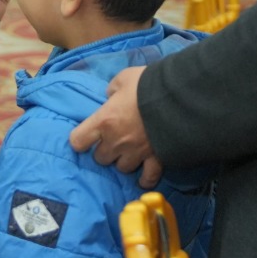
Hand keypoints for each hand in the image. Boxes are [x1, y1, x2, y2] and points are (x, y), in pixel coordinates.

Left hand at [68, 66, 163, 188]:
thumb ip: (113, 90)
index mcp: (104, 120)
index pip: (78, 140)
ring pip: (122, 168)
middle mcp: (117, 141)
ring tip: (130, 152)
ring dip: (123, 160)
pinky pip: (148, 177)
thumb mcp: (124, 78)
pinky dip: (145, 179)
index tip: (86, 136)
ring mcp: (136, 153)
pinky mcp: (156, 159)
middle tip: (113, 140)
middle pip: (100, 158)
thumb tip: (112, 98)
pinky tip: (143, 178)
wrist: (178, 97)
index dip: (80, 139)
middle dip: (104, 150)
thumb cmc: (147, 84)